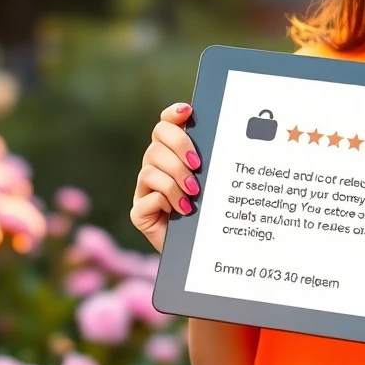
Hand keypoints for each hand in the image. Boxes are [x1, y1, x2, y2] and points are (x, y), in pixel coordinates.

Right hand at [130, 103, 201, 253]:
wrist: (200, 252)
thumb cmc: (209, 215)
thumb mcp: (214, 185)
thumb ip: (212, 163)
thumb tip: (225, 139)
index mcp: (172, 155)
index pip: (165, 125)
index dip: (173, 115)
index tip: (188, 113)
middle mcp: (154, 168)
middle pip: (157, 141)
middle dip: (178, 149)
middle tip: (197, 166)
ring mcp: (144, 190)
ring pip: (150, 169)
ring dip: (175, 180)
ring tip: (193, 195)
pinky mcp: (139, 213)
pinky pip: (146, 198)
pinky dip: (165, 201)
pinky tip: (182, 210)